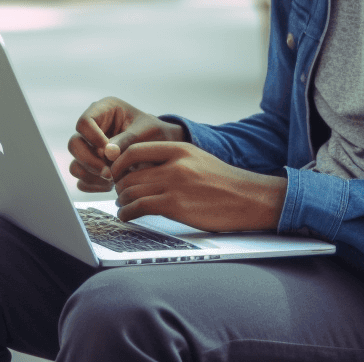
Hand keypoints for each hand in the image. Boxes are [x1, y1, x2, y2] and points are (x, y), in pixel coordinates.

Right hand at [67, 96, 183, 192]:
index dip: (93, 138)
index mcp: (104, 110)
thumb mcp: (145, 132)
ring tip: (113, 180)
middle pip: (74, 144)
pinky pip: (82, 180)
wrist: (162, 147)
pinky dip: (94, 186)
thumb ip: (126, 140)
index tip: (108, 152)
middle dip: (90, 161)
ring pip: (75, 164)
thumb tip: (107, 153)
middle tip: (109, 173)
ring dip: (91, 176)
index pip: (84, 122)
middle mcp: (93, 128)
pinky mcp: (92, 166)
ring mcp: (90, 148)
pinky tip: (111, 185)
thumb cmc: (155, 133)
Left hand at [110, 142, 287, 232]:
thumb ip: (173, 159)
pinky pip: (139, 207)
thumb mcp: (197, 159)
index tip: (116, 172)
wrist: (247, 198)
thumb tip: (147, 168)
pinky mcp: (175, 205)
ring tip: (122, 205)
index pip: (136, 149)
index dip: (119, 162)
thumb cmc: (223, 182)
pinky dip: (127, 213)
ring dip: (122, 200)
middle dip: (120, 184)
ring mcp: (174, 184)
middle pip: (131, 172)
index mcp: (179, 148)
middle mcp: (174, 163)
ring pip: (132, 190)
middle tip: (119, 192)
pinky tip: (126, 216)